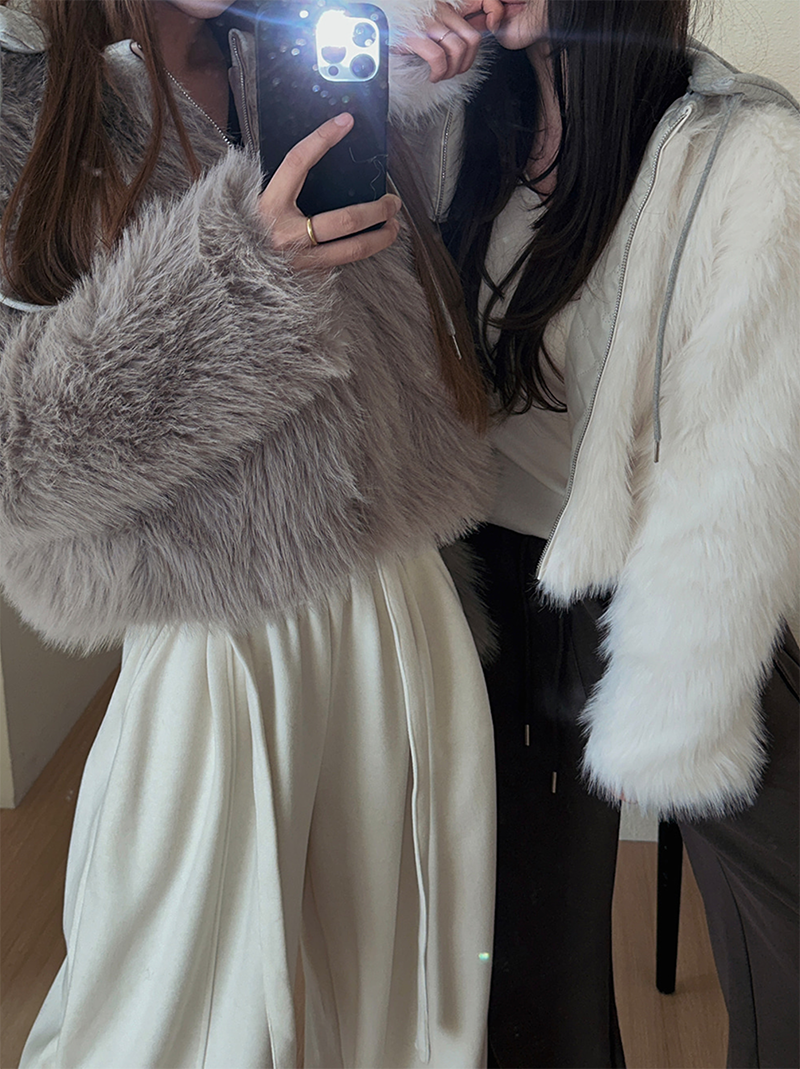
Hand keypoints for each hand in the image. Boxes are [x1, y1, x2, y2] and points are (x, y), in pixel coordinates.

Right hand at [258, 113, 401, 269]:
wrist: (232, 275)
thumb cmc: (246, 233)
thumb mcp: (260, 204)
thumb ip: (285, 187)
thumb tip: (317, 158)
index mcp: (270, 206)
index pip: (297, 163)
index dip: (321, 139)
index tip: (345, 123)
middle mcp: (286, 235)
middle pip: (344, 221)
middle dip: (376, 210)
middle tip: (392, 202)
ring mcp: (300, 261)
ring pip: (352, 250)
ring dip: (380, 238)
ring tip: (393, 226)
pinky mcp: (309, 278)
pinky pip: (340, 264)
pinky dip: (357, 254)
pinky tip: (369, 245)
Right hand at [392, 0, 503, 82]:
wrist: (373, 21)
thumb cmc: (398, 24)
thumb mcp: (424, 22)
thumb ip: (440, 30)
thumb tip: (452, 50)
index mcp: (444, 8)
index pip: (473, 27)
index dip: (475, 49)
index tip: (466, 60)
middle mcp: (439, 12)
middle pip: (471, 40)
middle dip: (466, 63)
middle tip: (454, 71)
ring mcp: (429, 23)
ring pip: (458, 50)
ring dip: (452, 70)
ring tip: (441, 75)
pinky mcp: (416, 36)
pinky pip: (438, 58)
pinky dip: (438, 72)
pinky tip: (432, 75)